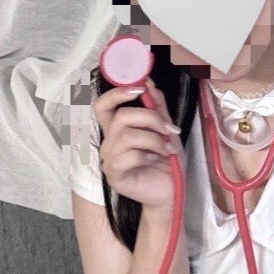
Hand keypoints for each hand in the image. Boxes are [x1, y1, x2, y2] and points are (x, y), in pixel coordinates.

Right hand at [93, 75, 182, 210]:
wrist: (171, 191)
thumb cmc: (166, 162)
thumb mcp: (165, 129)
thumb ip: (156, 106)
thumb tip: (148, 81)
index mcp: (117, 129)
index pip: (102, 105)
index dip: (116, 93)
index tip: (140, 89)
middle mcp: (109, 142)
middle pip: (121, 116)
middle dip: (150, 118)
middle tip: (169, 129)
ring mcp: (109, 159)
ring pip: (127, 135)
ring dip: (153, 139)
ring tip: (166, 148)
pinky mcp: (114, 174)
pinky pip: (128, 156)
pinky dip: (147, 154)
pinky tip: (155, 160)